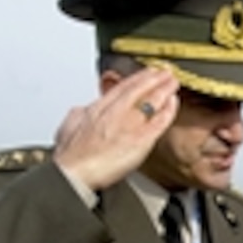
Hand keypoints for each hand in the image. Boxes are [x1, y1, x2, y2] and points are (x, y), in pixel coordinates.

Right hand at [53, 66, 179, 189]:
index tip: (147, 74)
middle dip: (153, 79)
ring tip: (173, 82)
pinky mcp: (140, 140)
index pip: (122, 88)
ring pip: (150, 102)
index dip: (137, 78)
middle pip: (138, 90)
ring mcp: (129, 125)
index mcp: (98, 108)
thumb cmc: (70, 156)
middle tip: (165, 71)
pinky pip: (158, 121)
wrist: (73, 171)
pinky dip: (167, 111)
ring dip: (164, 89)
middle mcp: (115, 113)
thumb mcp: (69, 127)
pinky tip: (173, 103)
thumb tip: (83, 110)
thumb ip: (79, 116)